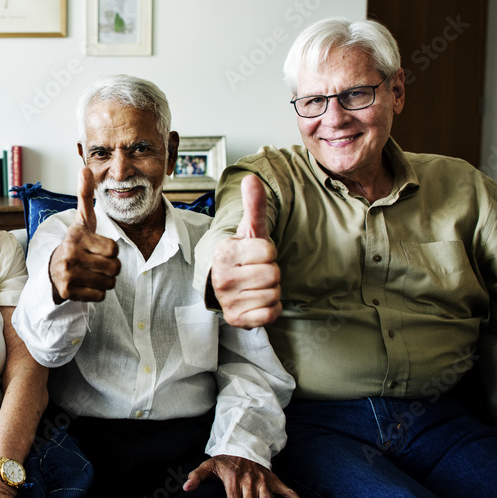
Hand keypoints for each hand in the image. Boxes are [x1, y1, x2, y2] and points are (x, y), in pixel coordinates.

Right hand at [48, 168, 120, 303]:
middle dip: (111, 267)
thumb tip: (84, 168)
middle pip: (114, 268)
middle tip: (97, 263)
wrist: (52, 269)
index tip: (99, 248)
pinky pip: (99, 296)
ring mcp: (68, 275)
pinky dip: (97, 292)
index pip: (114, 250)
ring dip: (105, 280)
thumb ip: (85, 196)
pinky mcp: (68, 292)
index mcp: (77, 238)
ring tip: (92, 272)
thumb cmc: (76, 243)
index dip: (111, 250)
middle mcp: (70, 256)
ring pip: (109, 283)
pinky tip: (86, 284)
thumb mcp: (81, 220)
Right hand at [210, 175, 281, 327]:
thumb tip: (252, 178)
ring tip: (256, 285)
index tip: (255, 254)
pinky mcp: (236, 319)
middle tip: (256, 270)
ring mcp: (228, 301)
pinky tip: (257, 300)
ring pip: (274, 294)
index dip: (268, 252)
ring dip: (271, 290)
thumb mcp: (249, 230)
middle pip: (273, 274)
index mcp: (224, 252)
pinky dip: (270, 308)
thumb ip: (254, 205)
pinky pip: (270, 314)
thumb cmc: (242, 255)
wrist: (223, 283)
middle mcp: (222, 278)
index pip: (269, 252)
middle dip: (271, 272)